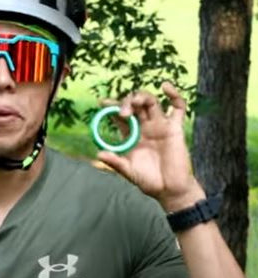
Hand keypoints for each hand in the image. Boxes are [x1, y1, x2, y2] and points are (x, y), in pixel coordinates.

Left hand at [96, 82, 204, 211]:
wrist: (170, 190)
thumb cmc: (148, 181)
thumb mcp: (128, 171)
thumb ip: (115, 162)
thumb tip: (98, 154)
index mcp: (131, 134)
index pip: (119, 115)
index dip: (111, 107)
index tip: (102, 102)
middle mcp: (144, 126)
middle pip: (134, 105)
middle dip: (126, 103)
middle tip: (122, 113)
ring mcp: (160, 125)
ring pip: (151, 102)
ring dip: (142, 97)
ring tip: (135, 102)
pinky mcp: (175, 128)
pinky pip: (177, 107)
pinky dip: (174, 95)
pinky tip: (165, 87)